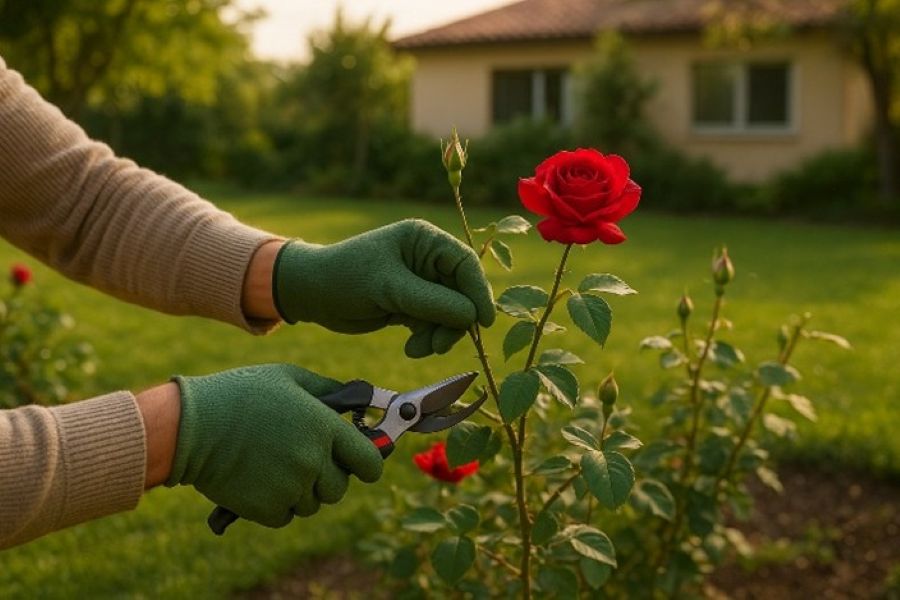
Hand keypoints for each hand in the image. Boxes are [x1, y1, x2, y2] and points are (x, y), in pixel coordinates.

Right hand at [166, 364, 382, 527]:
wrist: (191, 426)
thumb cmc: (241, 395)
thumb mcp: (289, 378)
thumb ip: (328, 391)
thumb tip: (358, 401)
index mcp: (324, 427)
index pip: (370, 462)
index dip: (367, 463)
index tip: (359, 462)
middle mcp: (313, 460)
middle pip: (340, 487)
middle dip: (327, 477)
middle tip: (302, 459)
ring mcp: (291, 487)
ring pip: (313, 503)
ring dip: (300, 490)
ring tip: (273, 465)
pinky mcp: (267, 509)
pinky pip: (286, 515)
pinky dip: (276, 504)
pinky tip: (258, 480)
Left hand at [273, 219, 495, 356]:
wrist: (311, 295)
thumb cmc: (346, 278)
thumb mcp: (390, 288)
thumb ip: (433, 302)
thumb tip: (473, 317)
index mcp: (424, 239)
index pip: (466, 264)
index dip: (478, 293)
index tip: (483, 322)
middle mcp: (427, 258)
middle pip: (462, 293)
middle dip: (454, 321)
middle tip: (440, 346)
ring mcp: (421, 283)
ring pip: (450, 314)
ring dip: (440, 335)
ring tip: (420, 349)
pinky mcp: (412, 304)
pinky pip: (434, 325)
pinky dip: (428, 339)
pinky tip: (411, 348)